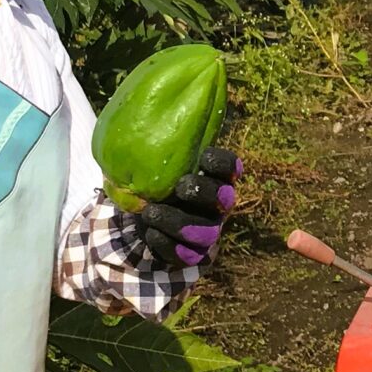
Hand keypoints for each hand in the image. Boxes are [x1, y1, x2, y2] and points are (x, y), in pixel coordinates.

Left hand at [133, 148, 239, 266]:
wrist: (140, 215)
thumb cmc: (151, 180)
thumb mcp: (155, 161)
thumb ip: (158, 144)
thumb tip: (141, 116)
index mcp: (213, 178)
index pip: (231, 168)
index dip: (223, 164)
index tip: (203, 157)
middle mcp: (217, 206)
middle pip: (225, 199)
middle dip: (204, 192)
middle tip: (181, 187)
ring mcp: (208, 231)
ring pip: (207, 232)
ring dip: (179, 222)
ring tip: (151, 213)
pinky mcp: (194, 255)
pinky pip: (189, 255)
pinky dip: (168, 244)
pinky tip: (151, 232)